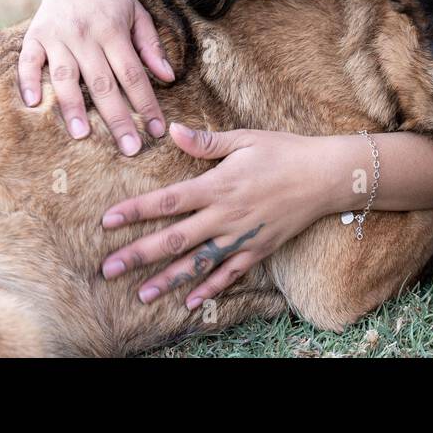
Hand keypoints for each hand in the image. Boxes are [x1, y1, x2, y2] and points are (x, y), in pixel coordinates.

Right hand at [18, 0, 174, 154]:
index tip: (157, 130)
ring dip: (72, 106)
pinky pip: (28, 61)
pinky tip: (32, 103)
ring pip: (64, 76)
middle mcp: (85, 35)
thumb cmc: (111, 1)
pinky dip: (28, 81)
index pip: (133, 74)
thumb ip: (151, 46)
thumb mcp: (138, 15)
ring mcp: (58, 36)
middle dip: (117, 118)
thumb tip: (168, 77)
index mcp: (113, 31)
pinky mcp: (35, 36)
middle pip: (102, 83)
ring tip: (81, 135)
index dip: (146, 104)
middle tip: (129, 149)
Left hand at [99, 123, 351, 310]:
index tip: (107, 221)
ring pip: (198, 263)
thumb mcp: (245, 139)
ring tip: (141, 294)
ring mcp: (242, 237)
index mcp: (218, 185)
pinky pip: (230, 274)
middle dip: (139, 255)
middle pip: (174, 239)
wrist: (325, 176)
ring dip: (168, 280)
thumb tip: (172, 130)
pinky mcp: (258, 250)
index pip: (168, 201)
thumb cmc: (284, 151)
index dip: (136, 211)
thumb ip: (206, 142)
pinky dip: (210, 289)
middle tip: (108, 269)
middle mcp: (226, 216)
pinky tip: (189, 302)